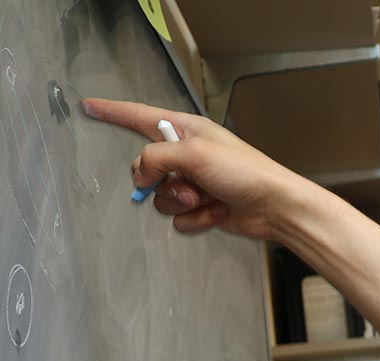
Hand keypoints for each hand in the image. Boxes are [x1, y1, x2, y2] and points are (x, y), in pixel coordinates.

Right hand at [83, 98, 306, 239]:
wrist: (275, 207)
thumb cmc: (247, 172)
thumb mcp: (195, 153)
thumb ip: (155, 158)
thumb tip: (140, 176)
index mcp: (186, 131)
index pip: (139, 116)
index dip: (112, 112)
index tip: (90, 106)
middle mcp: (188, 154)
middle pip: (145, 167)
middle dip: (162, 182)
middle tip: (189, 185)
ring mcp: (194, 182)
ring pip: (159, 197)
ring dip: (183, 203)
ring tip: (209, 198)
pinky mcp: (201, 206)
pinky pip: (177, 218)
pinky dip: (196, 219)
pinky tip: (218, 212)